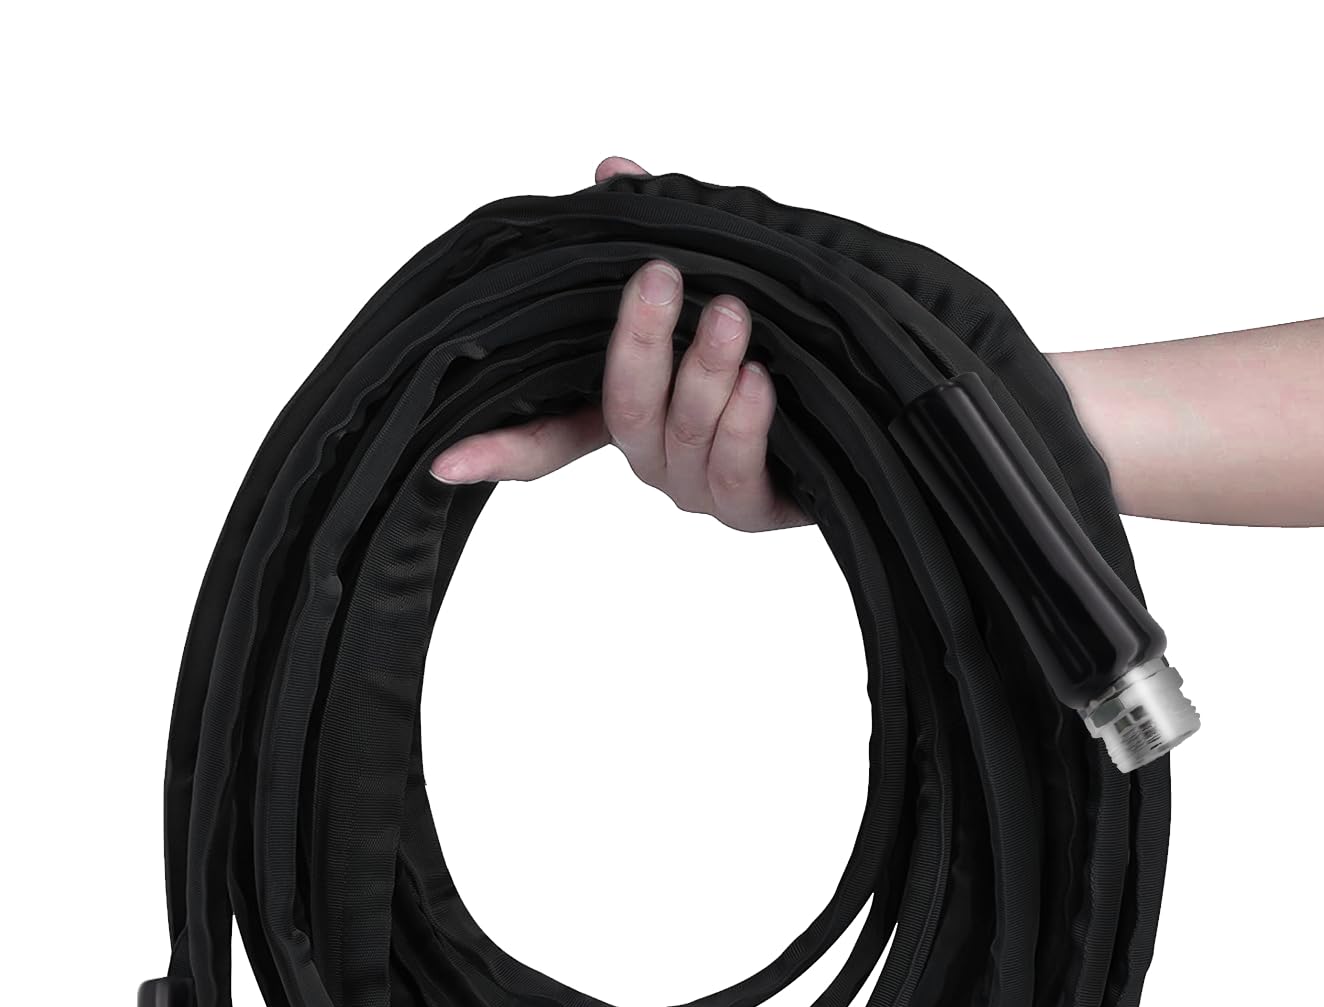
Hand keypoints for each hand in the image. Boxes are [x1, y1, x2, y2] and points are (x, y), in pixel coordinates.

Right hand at [430, 156, 803, 531]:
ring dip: (706, 373)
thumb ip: (658, 230)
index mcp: (633, 408)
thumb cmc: (782, 335)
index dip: (499, 447)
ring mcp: (701, 486)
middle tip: (665, 277)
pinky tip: (762, 383)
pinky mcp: (753, 510)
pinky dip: (745, 426)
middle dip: (641, 344)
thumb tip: (612, 171)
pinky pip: (734, 475)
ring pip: (682, 438)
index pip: (551, 434)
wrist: (870, 390)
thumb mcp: (720, 272)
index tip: (444, 458)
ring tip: (737, 317)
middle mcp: (658, 454)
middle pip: (623, 412)